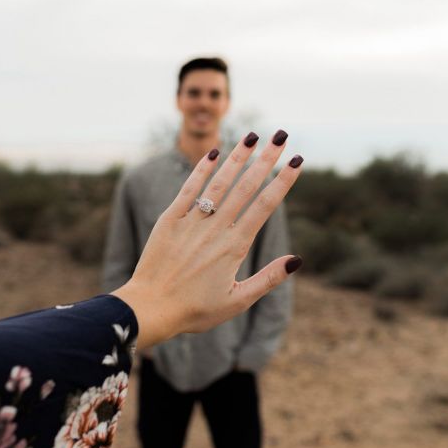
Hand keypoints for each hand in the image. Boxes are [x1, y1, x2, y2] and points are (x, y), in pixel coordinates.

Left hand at [112, 131, 302, 348]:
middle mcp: (215, 229)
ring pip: (219, 183)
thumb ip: (268, 278)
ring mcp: (191, 222)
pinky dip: (201, 170)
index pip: (265, 206)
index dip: (283, 181)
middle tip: (281, 136)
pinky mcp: (169, 220)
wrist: (150, 308)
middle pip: (246, 187)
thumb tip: (297, 259)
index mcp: (235, 247)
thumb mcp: (238, 301)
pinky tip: (214, 153)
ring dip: (237, 158)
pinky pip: (188, 190)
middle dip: (266, 159)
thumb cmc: (195, 310)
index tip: (297, 161)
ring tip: (252, 136)